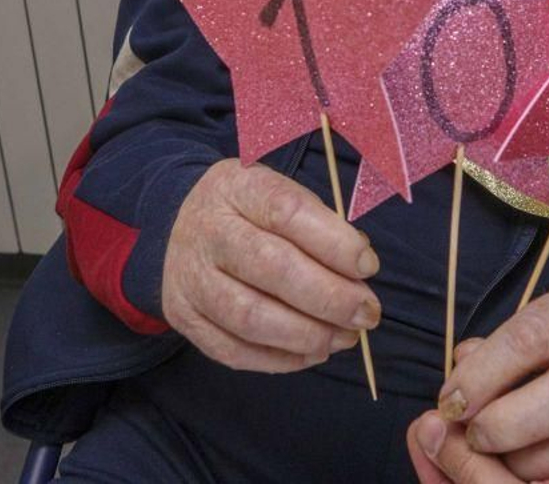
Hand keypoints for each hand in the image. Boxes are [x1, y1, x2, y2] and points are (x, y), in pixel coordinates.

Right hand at [161, 158, 380, 371]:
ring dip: (308, 334)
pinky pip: (233, 350)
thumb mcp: (278, 192)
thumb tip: (359, 266)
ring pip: (250, 317)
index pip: (286, 211)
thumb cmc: (249, 212)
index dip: (334, 242)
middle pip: (271, 267)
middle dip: (329, 297)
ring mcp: (191, 278)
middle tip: (366, 312)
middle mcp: (208, 231)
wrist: (180, 227)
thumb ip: (318, 223)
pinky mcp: (185, 317)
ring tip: (345, 337)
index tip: (368, 265)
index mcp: (236, 188)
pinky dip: (281, 359)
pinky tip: (314, 352)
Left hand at [433, 276, 548, 480]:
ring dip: (532, 463)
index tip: (451, 403)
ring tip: (501, 460)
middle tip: (474, 438)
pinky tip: (536, 476)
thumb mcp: (538, 318)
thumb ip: (495, 352)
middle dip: (508, 426)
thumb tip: (457, 392)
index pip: (528, 340)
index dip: (482, 376)